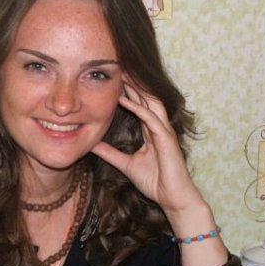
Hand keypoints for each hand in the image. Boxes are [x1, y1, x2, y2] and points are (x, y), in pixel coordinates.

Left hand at [90, 77, 202, 213]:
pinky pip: (151, 119)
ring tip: (122, 74)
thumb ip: (110, 153)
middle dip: (133, 82)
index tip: (113, 78)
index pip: (139, 104)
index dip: (128, 90)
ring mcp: (164, 131)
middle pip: (146, 98)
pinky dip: (138, 108)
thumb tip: (92, 145)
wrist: (172, 198)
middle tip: (117, 67)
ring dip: (136, 88)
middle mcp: (158, 127)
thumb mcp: (126, 164)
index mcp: (151, 131)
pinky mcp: (166, 139)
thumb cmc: (155, 182)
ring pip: (150, 102)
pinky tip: (125, 99)